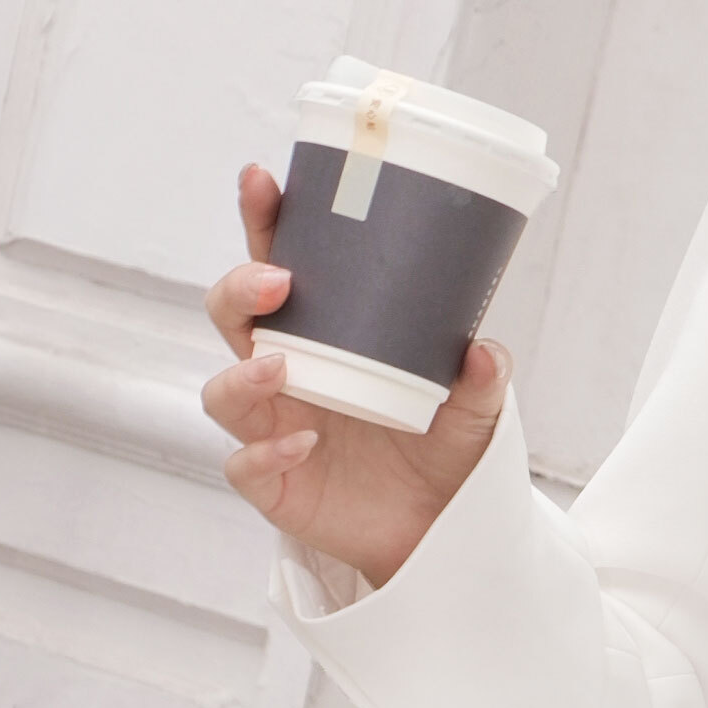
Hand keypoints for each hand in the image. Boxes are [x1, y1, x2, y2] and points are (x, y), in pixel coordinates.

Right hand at [203, 162, 503, 587]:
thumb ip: (482, 377)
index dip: (263, 222)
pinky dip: (267, 454)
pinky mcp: (272, 484)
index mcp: (324, 335)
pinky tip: (305, 444)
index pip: (280, 266)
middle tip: (277, 280)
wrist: (441, 528)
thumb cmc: (443, 446)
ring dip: (243, 374)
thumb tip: (484, 350)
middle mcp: (286, 374)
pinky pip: (245, 465)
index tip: (262, 179)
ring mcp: (271, 428)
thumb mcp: (476, 406)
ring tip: (283, 366)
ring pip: (223, 392)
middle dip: (238, 290)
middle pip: (231, 318)